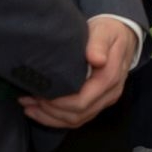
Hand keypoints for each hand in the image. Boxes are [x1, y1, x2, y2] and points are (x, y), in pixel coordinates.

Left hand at [19, 17, 136, 128]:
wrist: (122, 35)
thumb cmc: (109, 32)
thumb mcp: (104, 31)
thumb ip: (99, 44)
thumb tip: (97, 59)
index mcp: (110, 78)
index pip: (82, 100)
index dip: (59, 102)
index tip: (40, 93)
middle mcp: (109, 94)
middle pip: (78, 114)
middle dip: (50, 111)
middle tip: (28, 99)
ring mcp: (104, 100)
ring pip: (76, 120)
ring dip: (50, 117)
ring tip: (28, 106)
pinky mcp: (97, 103)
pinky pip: (77, 118)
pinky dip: (56, 118)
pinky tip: (39, 111)